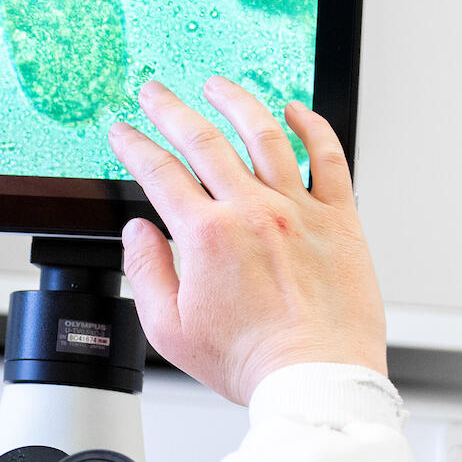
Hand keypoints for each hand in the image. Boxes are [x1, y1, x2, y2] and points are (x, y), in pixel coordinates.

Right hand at [105, 77, 386, 404]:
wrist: (315, 377)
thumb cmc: (249, 361)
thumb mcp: (170, 329)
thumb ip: (147, 271)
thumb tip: (139, 232)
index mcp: (205, 236)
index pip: (158, 172)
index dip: (134, 145)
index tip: (122, 131)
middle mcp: (251, 211)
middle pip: (203, 140)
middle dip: (171, 109)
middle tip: (155, 91)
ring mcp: (298, 210)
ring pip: (264, 134)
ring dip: (236, 102)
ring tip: (218, 85)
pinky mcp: (339, 219)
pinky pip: (326, 158)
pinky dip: (311, 127)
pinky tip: (296, 111)